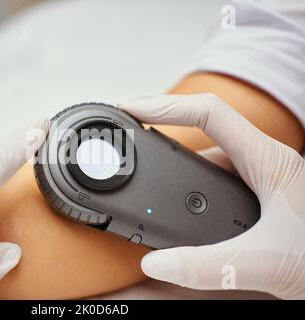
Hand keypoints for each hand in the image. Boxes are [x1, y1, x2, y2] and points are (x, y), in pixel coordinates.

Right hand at [119, 94, 304, 298]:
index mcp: (267, 160)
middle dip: (164, 127)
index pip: (209, 112)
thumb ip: (208, 266)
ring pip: (210, 155)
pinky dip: (190, 179)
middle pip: (203, 129)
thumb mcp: (266, 261)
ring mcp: (261, 177)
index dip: (166, 105)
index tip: (133, 108)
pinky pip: (217, 176)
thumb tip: (157, 263)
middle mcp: (263, 162)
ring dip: (178, 158)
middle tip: (132, 134)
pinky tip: (178, 194)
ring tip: (147, 163)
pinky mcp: (258, 194)